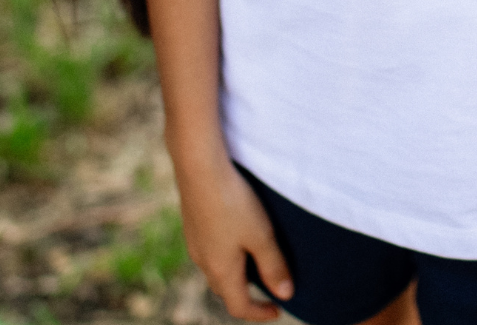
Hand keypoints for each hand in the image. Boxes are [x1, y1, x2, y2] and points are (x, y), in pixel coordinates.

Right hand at [173, 155, 293, 320]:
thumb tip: (285, 294)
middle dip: (246, 294)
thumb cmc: (233, 202)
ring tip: (254, 261)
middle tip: (267, 287)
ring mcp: (194, 242)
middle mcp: (203, 261)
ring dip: (235, 272)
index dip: (259, 313)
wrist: (198, 167)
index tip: (277, 310)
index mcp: (221, 271)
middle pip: (225, 289)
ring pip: (216, 268)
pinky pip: (209, 249)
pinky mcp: (192, 223)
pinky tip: (235, 234)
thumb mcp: (261, 235)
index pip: (239, 306)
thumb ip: (273, 265)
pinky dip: (225, 253)